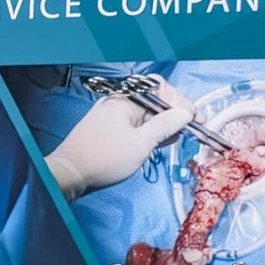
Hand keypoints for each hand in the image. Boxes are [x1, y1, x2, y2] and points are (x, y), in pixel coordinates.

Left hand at [45, 76, 196, 198]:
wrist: (69, 174)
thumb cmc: (102, 159)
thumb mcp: (141, 143)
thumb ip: (165, 126)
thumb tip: (185, 113)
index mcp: (125, 100)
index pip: (161, 90)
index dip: (181, 103)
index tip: (195, 119)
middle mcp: (118, 103)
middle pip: (154, 102)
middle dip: (172, 116)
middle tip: (186, 131)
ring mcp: (111, 115)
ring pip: (145, 115)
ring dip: (160, 126)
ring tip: (168, 141)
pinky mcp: (108, 128)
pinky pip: (134, 125)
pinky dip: (147, 133)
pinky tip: (154, 144)